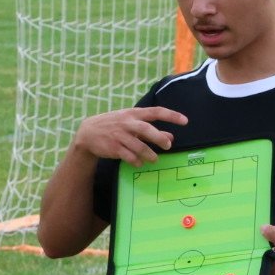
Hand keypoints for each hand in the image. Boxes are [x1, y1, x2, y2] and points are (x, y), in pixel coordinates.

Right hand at [71, 106, 187, 166]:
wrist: (88, 133)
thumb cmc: (115, 126)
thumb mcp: (132, 124)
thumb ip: (152, 130)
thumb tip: (171, 137)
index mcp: (133, 114)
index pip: (155, 112)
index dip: (171, 115)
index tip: (185, 121)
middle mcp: (127, 123)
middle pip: (146, 129)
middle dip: (159, 138)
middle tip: (168, 146)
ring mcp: (119, 135)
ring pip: (138, 146)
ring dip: (149, 154)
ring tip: (154, 159)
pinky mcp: (113, 147)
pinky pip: (128, 156)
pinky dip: (136, 160)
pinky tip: (139, 163)